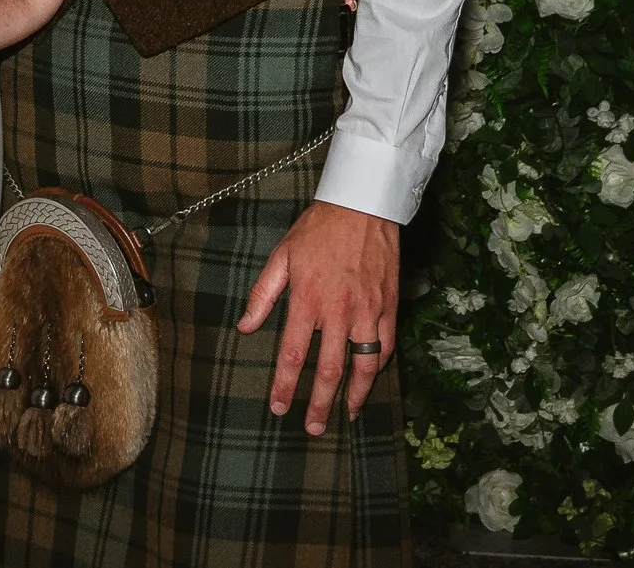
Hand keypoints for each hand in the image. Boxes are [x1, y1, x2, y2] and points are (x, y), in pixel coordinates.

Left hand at [237, 200, 400, 434]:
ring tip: (346, 414)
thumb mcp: (281, 257)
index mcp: (307, 301)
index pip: (292, 355)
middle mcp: (338, 312)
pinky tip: (369, 378)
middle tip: (314, 428)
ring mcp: (367, 312)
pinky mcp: (388, 307)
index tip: (279, 407)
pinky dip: (378, 367)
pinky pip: (385, 346)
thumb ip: (262, 295)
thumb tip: (244, 327)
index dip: (285, 386)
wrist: (362, 205)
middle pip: (328, 370)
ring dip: (354, 394)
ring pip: (363, 366)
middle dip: (320, 404)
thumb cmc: (317, 229)